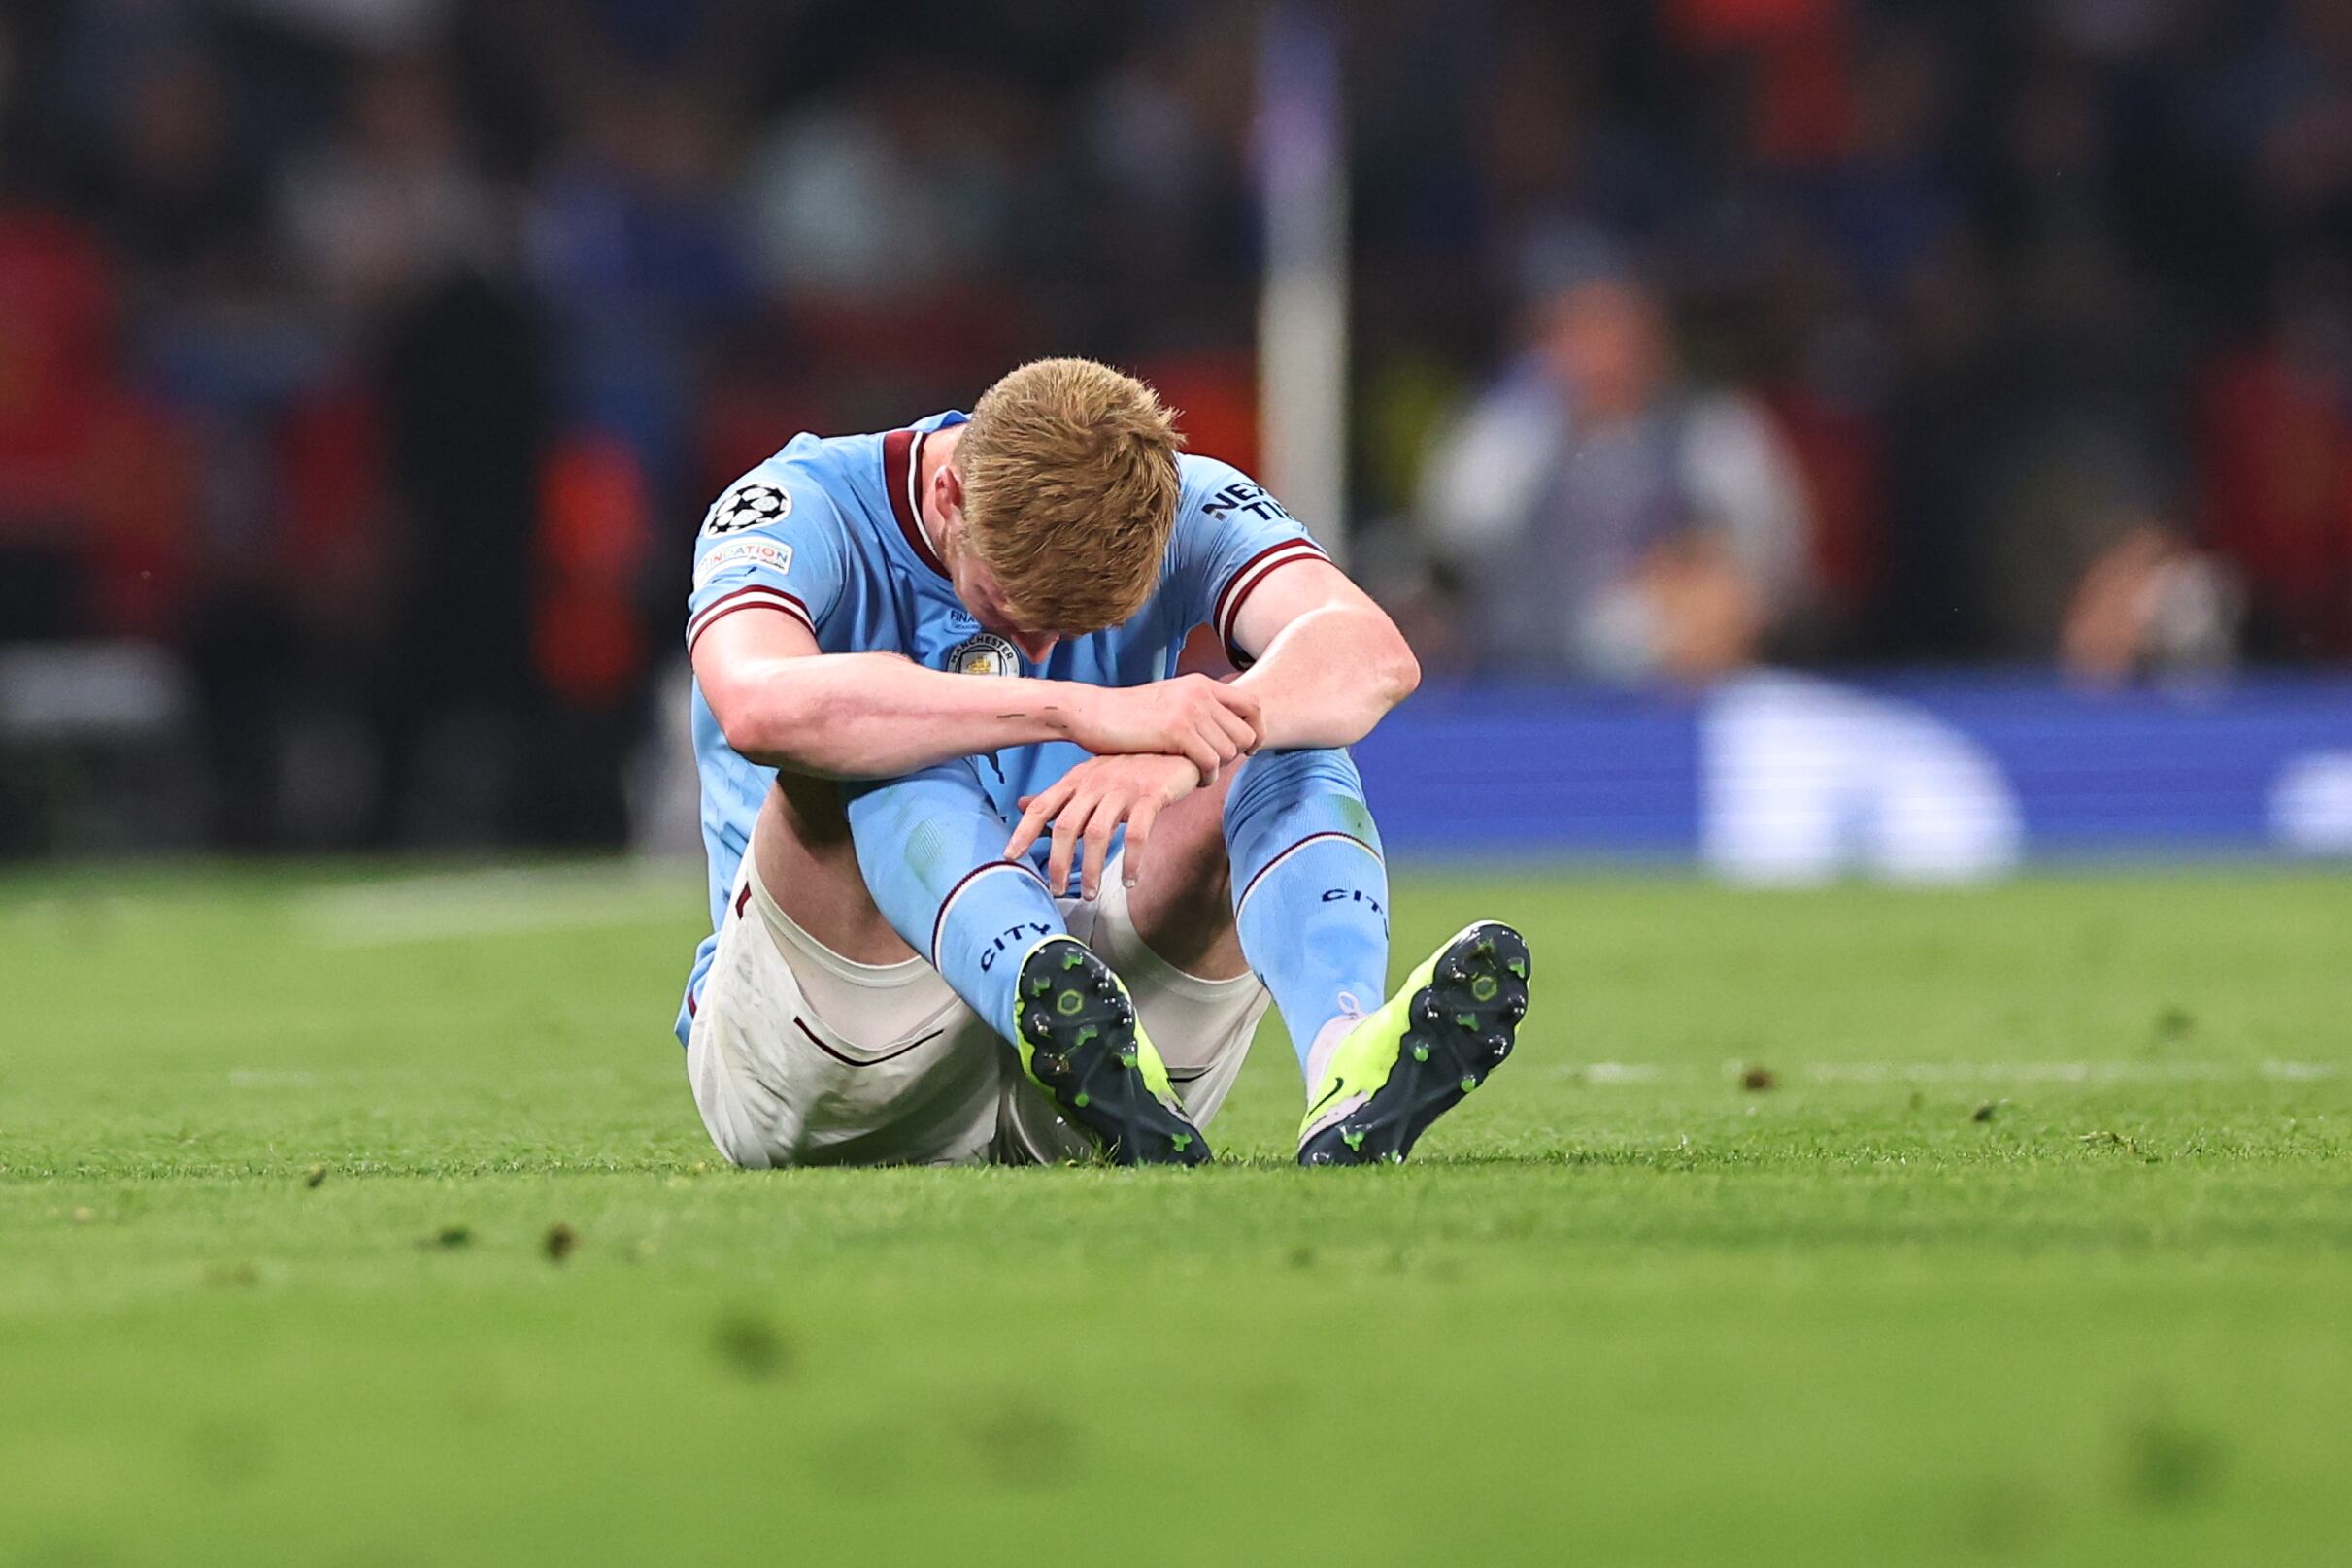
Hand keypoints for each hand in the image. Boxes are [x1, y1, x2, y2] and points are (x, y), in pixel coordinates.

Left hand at [1004, 753, 1201, 898]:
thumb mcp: (1089, 777)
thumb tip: (1022, 806)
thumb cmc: (1130, 767)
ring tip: (1090, 893)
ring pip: (1098, 834)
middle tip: (1056, 889)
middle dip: (1059, 862)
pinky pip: (1137, 835)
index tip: (1010, 856)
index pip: (1043, 806)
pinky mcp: (1151, 796)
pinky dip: (1131, 862)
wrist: (1177, 746)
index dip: (1024, 831)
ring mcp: (1123, 789)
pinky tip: (1131, 880)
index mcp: (1077, 779)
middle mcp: (1095, 782)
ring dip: (1091, 869)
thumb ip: (1059, 795)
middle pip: (1067, 826)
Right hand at [1062, 676, 1260, 782]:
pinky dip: (1206, 777)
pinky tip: (1191, 779)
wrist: (1091, 712)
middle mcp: (1201, 692)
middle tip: (1215, 766)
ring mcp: (1189, 710)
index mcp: (1201, 683)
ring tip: (1198, 773)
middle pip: (1246, 733)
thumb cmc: (1128, 715)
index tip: (1247, 749)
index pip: (1253, 705)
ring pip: (1230, 751)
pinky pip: (1210, 762)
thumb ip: (1197, 708)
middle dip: (1236, 756)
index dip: (1257, 731)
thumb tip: (1223, 729)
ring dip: (1217, 770)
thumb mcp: (1169, 701)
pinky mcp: (1176, 731)